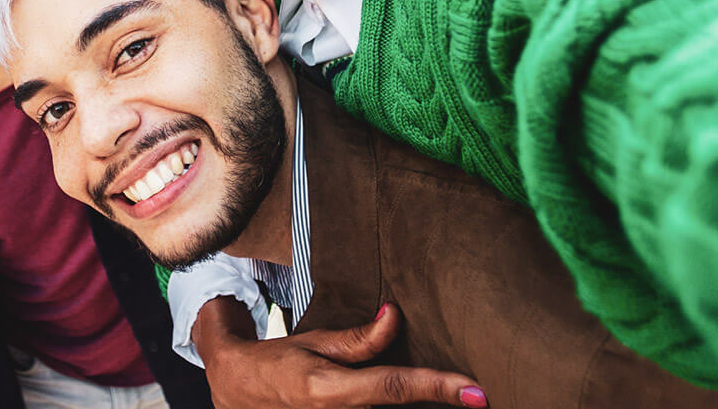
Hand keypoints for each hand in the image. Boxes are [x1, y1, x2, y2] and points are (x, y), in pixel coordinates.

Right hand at [194, 298, 486, 408]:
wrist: (240, 394)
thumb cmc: (279, 364)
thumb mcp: (314, 342)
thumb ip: (358, 339)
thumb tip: (394, 317)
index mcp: (330, 389)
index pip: (393, 386)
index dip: (437, 388)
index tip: (477, 392)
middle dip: (438, 402)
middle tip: (475, 395)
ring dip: (423, 408)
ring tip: (455, 397)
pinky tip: (424, 398)